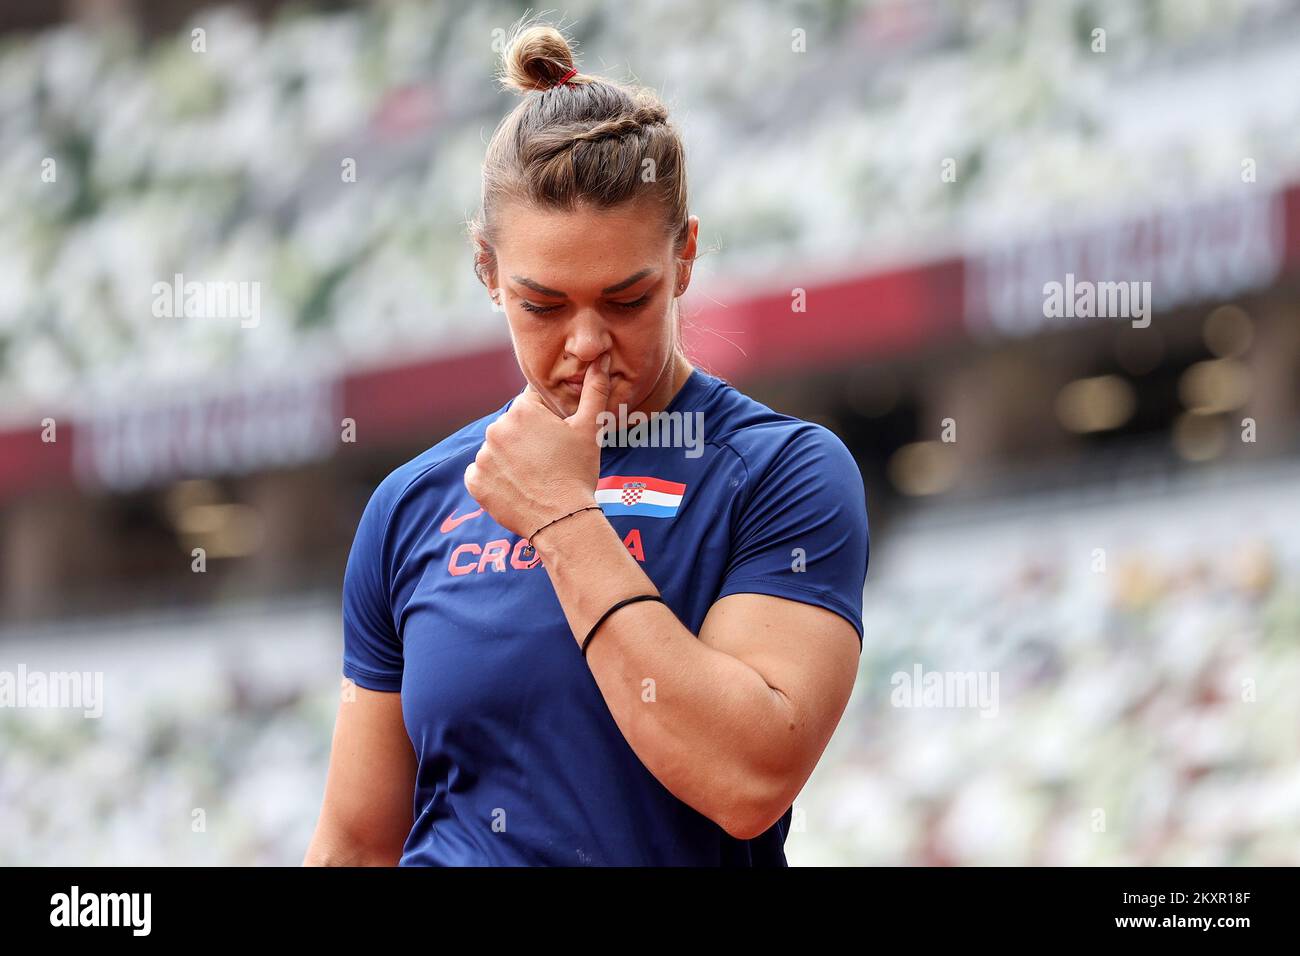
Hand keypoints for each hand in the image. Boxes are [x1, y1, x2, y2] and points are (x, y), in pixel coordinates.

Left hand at [464, 353, 611, 539]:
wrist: (563, 520)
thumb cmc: (579, 472)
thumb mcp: (590, 428)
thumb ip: (594, 390)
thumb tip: (601, 359)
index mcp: (521, 411)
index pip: (531, 406)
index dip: (548, 423)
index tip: (557, 441)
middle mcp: (496, 429)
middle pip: (513, 428)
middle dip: (528, 440)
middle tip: (549, 462)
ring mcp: (483, 457)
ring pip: (498, 451)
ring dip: (512, 460)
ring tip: (535, 477)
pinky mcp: (475, 482)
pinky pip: (482, 474)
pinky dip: (496, 480)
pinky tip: (518, 488)